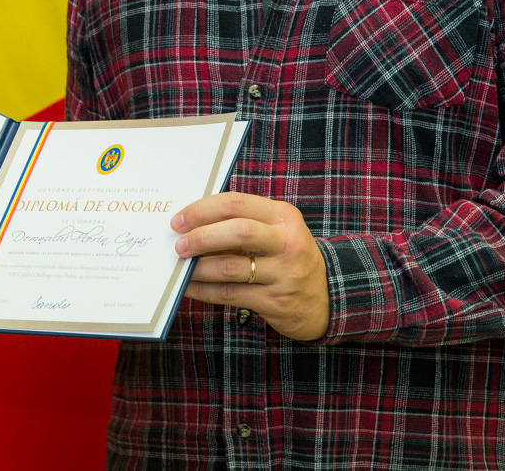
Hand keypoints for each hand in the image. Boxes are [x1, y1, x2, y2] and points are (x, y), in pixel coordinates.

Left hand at [171, 191, 329, 340]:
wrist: (325, 297)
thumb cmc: (287, 257)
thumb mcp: (276, 231)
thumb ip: (242, 222)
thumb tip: (191, 223)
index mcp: (283, 216)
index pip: (236, 203)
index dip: (202, 210)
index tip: (179, 220)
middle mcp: (286, 242)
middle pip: (237, 232)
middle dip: (201, 237)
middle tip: (179, 244)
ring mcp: (284, 273)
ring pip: (230, 267)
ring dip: (198, 268)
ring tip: (181, 268)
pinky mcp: (276, 301)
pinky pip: (230, 295)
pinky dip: (204, 290)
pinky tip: (190, 287)